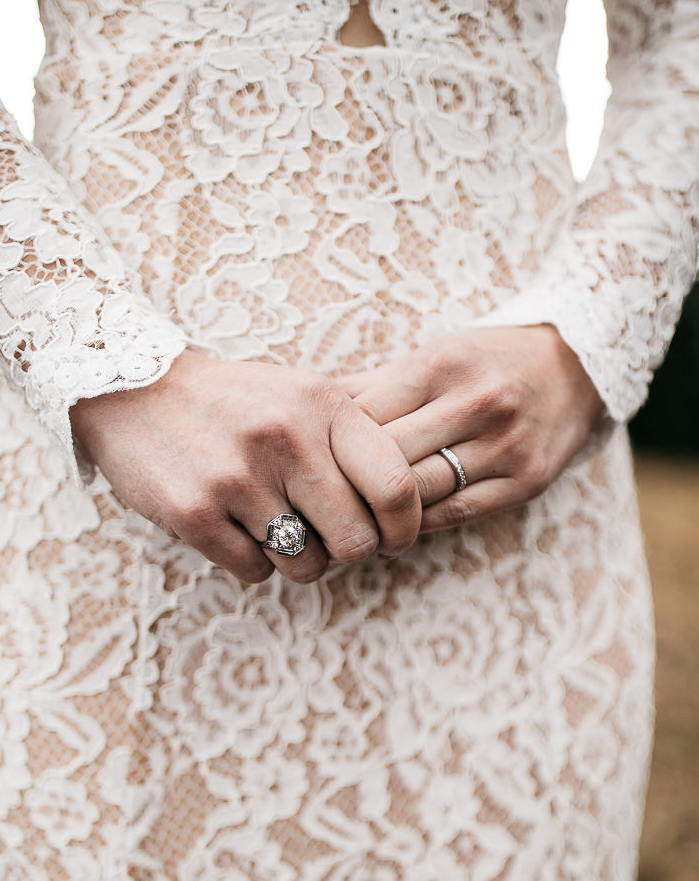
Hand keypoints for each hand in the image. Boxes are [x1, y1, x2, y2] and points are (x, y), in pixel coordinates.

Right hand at [70, 350, 420, 583]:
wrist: (132, 389)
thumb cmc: (233, 401)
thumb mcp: (301, 393)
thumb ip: (353, 438)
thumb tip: (410, 504)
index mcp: (322, 404)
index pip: (396, 485)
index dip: (405, 526)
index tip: (394, 536)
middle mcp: (284, 439)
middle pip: (357, 540)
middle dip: (349, 550)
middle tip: (330, 537)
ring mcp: (236, 478)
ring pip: (308, 564)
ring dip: (301, 559)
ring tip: (278, 527)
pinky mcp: (194, 514)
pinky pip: (255, 570)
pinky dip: (254, 561)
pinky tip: (237, 528)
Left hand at [333, 326, 603, 531]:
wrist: (577, 366)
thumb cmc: (485, 361)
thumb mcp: (432, 355)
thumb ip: (372, 385)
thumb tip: (306, 408)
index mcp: (441, 364)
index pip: (364, 416)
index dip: (326, 444)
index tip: (304, 463)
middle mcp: (477, 403)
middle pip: (387, 458)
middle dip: (345, 482)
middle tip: (312, 502)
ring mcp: (506, 445)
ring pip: (419, 492)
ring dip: (377, 511)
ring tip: (345, 519)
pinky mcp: (526, 481)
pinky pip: (455, 513)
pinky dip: (417, 523)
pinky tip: (392, 525)